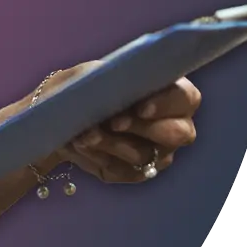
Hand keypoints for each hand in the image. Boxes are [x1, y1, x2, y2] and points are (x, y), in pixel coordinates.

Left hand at [35, 64, 200, 183]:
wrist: (61, 112)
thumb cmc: (86, 86)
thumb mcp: (93, 74)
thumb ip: (109, 78)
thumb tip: (113, 86)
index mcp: (170, 93)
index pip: (185, 98)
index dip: (166, 103)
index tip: (141, 108)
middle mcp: (173, 126)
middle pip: (177, 133)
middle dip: (143, 128)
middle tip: (113, 123)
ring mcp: (157, 153)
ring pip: (143, 155)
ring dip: (110, 143)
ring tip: (84, 134)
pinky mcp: (134, 172)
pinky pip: (121, 170)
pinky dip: (97, 156)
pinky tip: (79, 144)